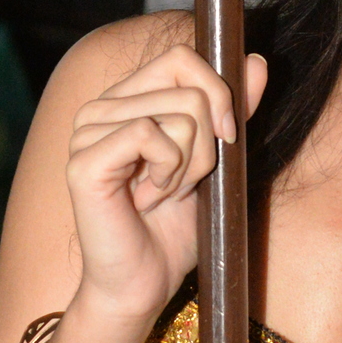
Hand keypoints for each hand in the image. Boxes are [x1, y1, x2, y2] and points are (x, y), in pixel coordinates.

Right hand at [62, 44, 267, 333]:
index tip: (228, 137)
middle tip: (180, 183)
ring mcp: (87, 131)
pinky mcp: (84, 160)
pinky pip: (150, 134)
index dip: (218, 92)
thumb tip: (257, 62)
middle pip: (189, 87)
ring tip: (160, 194)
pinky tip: (146, 198)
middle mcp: (101, 107)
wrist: (143, 284)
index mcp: (127, 100)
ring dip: (188, 164)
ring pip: (179, 114)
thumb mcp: (216, 161)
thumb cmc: (173, 228)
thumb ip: (230, 110)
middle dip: (207, 143)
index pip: (182, 58)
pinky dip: (167, 171)